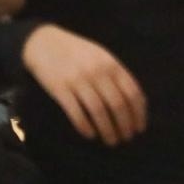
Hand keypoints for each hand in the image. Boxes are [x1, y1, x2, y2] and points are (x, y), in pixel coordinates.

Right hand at [23, 25, 146, 145]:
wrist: (44, 43)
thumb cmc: (77, 52)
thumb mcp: (101, 56)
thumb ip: (117, 75)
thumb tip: (135, 102)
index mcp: (111, 64)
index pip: (132, 92)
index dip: (138, 113)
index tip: (139, 128)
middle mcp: (97, 72)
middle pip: (118, 104)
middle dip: (125, 125)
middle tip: (126, 138)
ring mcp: (78, 80)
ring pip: (99, 111)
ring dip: (108, 130)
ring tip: (111, 141)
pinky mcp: (60, 89)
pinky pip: (76, 113)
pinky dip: (85, 126)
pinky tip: (90, 135)